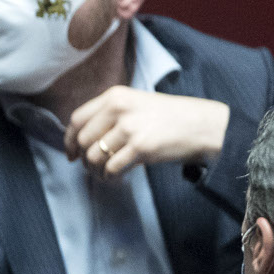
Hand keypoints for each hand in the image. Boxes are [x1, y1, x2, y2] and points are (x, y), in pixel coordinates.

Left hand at [63, 85, 229, 176]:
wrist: (204, 125)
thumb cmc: (170, 117)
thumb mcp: (136, 104)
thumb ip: (110, 115)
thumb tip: (82, 138)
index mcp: (115, 96)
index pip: (77, 119)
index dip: (69, 139)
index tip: (71, 153)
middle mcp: (119, 109)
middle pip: (82, 140)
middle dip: (83, 158)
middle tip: (91, 167)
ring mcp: (130, 128)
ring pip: (94, 156)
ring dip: (95, 170)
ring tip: (104, 173)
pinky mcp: (141, 147)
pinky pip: (111, 168)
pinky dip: (109, 176)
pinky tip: (116, 177)